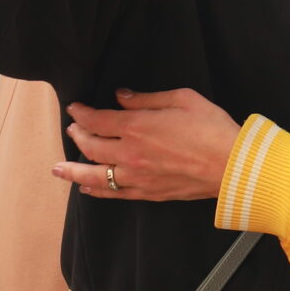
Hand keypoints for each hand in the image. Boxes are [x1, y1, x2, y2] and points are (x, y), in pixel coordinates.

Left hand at [56, 89, 242, 200]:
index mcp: (136, 126)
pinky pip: (114, 193)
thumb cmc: (212, 129)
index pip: (97, 120)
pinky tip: (86, 188)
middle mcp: (130, 153)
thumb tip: (121, 97)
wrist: (231, 165)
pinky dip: (97, 190)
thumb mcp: (181, 99)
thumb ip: (146, 99)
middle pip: (90, 147)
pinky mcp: (148, 193)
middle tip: (72, 130)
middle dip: (78, 136)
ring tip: (58, 169)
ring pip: (95, 175)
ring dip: (73, 171)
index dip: (81, 113)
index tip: (75, 109)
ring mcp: (137, 176)